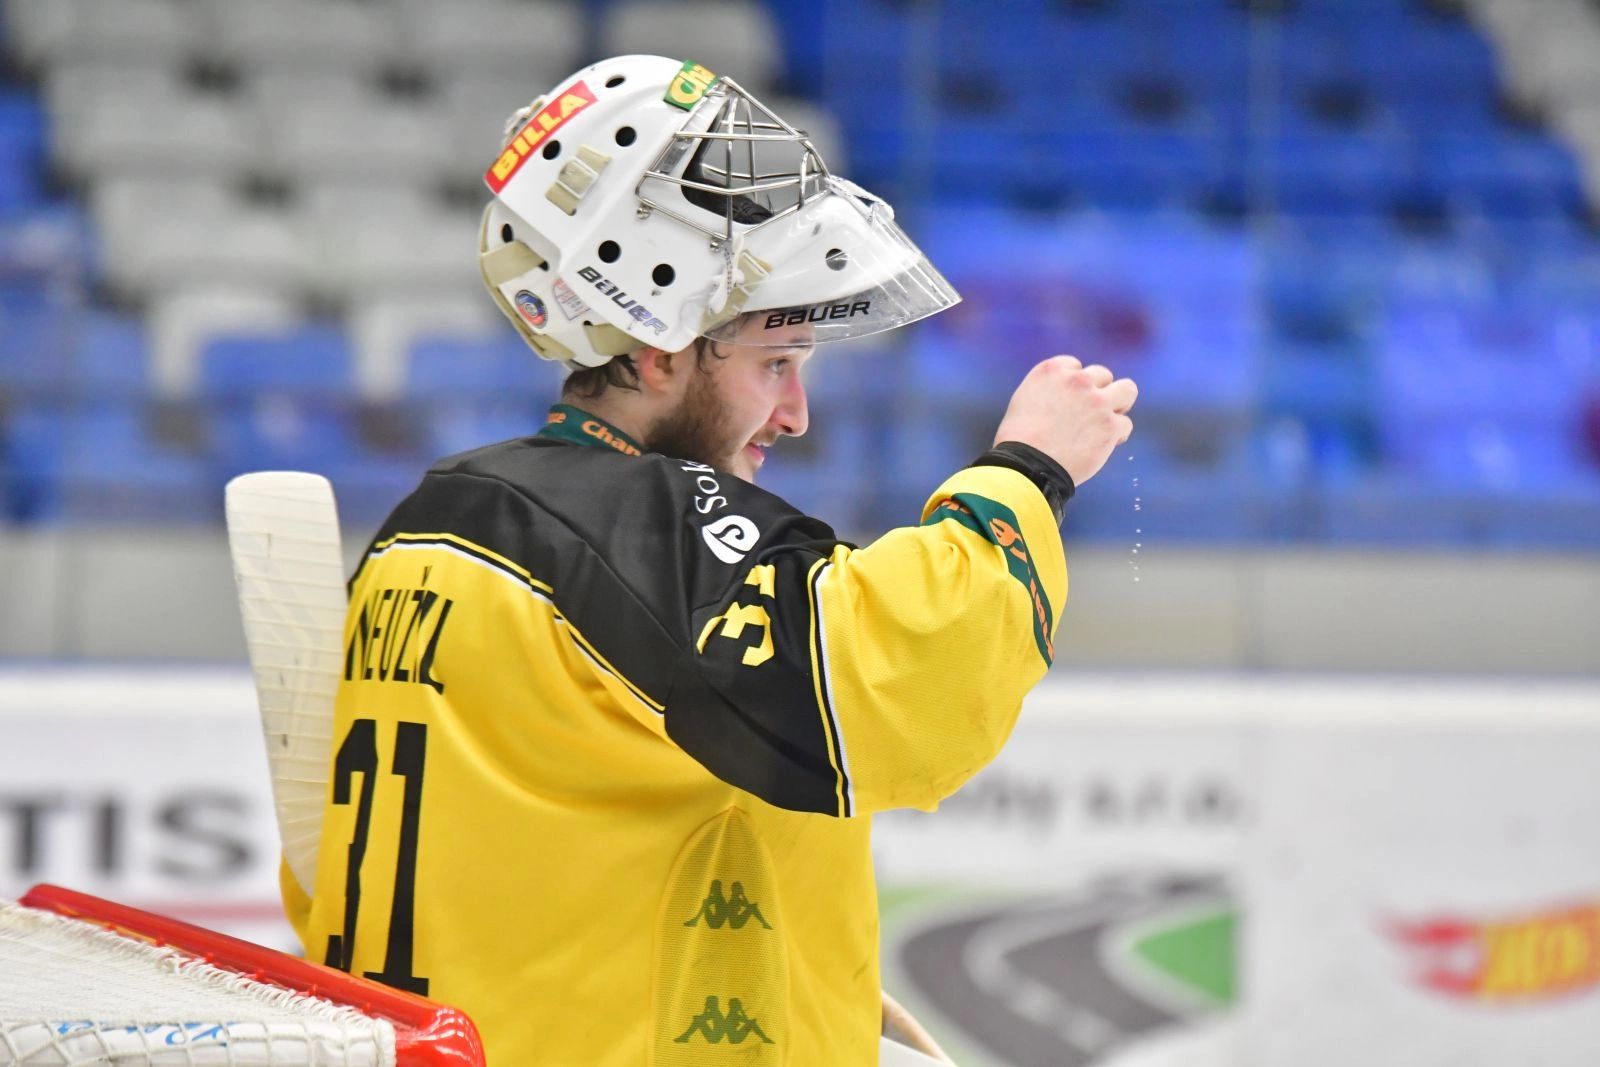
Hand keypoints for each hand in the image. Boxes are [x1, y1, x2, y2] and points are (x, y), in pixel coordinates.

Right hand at [992, 355, 1136, 487]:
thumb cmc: (1019, 440)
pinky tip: (1104, 446)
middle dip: (1099, 393)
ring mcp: (1096, 401)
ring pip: (1127, 390)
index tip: (1070, 404)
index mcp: (1052, 370)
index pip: (1076, 366)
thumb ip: (1049, 389)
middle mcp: (1077, 380)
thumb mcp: (1025, 399)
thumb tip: (1067, 396)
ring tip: (1108, 422)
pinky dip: (1117, 435)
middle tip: (1089, 416)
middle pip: (1103, 375)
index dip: (1076, 386)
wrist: (1026, 466)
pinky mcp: (1110, 425)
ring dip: (1120, 404)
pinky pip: (1125, 424)